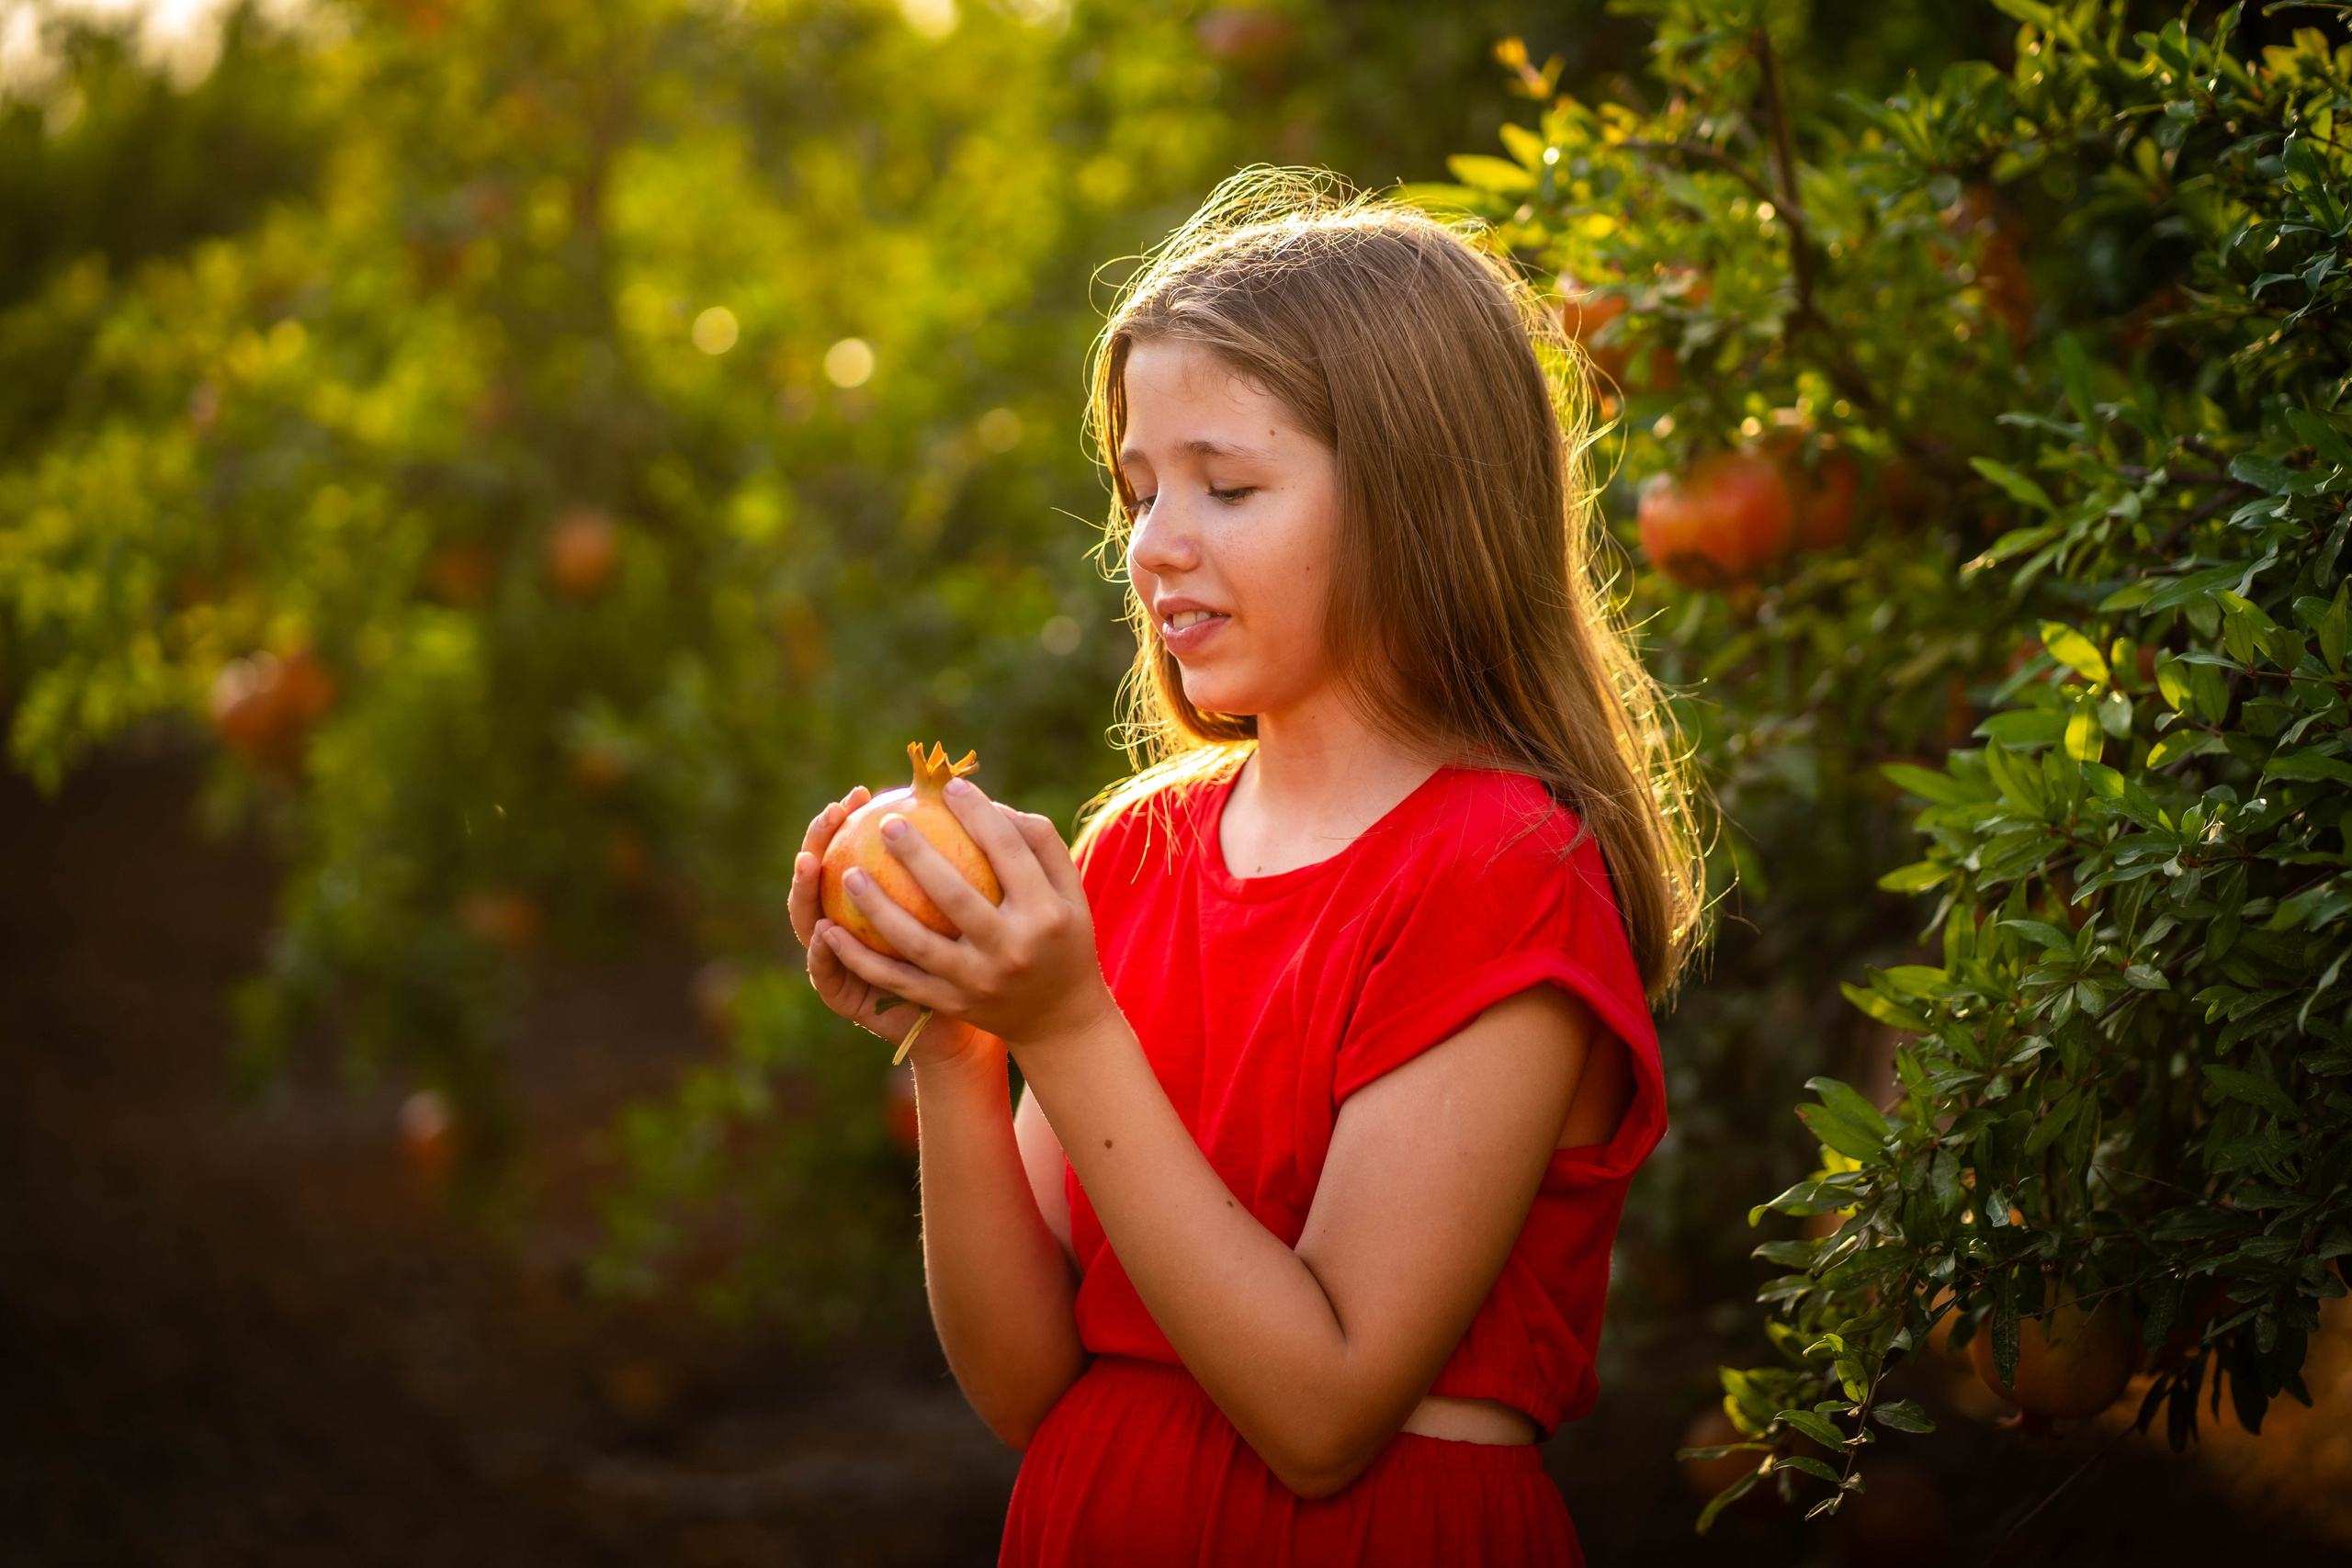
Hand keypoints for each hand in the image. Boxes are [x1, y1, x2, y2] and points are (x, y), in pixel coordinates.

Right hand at [788, 786, 976, 1055]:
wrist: (968, 1026)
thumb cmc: (976, 955)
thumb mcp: (968, 906)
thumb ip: (955, 864)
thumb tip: (965, 796)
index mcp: (874, 898)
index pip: (847, 849)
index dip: (844, 821)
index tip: (859, 793)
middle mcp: (847, 923)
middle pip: (820, 874)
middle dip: (819, 839)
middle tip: (832, 812)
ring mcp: (839, 959)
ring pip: (807, 919)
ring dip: (804, 890)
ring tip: (810, 862)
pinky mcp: (842, 998)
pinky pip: (826, 972)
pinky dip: (824, 952)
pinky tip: (828, 929)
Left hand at [819, 776, 1117, 1052]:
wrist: (1061, 1019)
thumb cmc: (1062, 937)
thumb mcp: (1071, 892)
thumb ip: (1039, 844)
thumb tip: (989, 803)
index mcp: (1047, 914)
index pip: (1009, 852)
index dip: (979, 814)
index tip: (951, 787)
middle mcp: (1013, 950)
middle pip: (956, 896)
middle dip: (917, 855)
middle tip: (887, 822)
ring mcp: (979, 982)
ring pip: (917, 942)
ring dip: (876, 908)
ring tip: (848, 873)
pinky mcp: (952, 1004)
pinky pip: (898, 980)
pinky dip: (861, 959)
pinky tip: (830, 932)